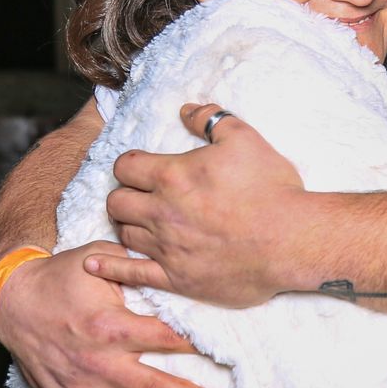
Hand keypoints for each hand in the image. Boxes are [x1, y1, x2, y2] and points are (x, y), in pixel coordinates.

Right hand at [0, 239, 230, 387]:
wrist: (12, 297)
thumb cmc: (63, 274)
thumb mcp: (101, 257)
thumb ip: (138, 265)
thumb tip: (174, 264)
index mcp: (111, 326)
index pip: (165, 339)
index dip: (197, 347)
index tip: (226, 356)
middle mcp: (97, 362)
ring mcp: (78, 386)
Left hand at [91, 104, 305, 305]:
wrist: (292, 240)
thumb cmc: (271, 189)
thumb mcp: (245, 139)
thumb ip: (211, 119)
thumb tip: (187, 110)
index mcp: (173, 176)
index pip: (125, 166)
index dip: (131, 164)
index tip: (143, 168)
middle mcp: (162, 212)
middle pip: (116, 200)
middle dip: (124, 193)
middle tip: (141, 195)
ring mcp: (166, 247)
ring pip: (123, 233)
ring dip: (127, 223)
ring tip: (140, 221)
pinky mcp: (177, 277)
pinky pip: (131, 273)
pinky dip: (109, 266)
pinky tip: (94, 262)